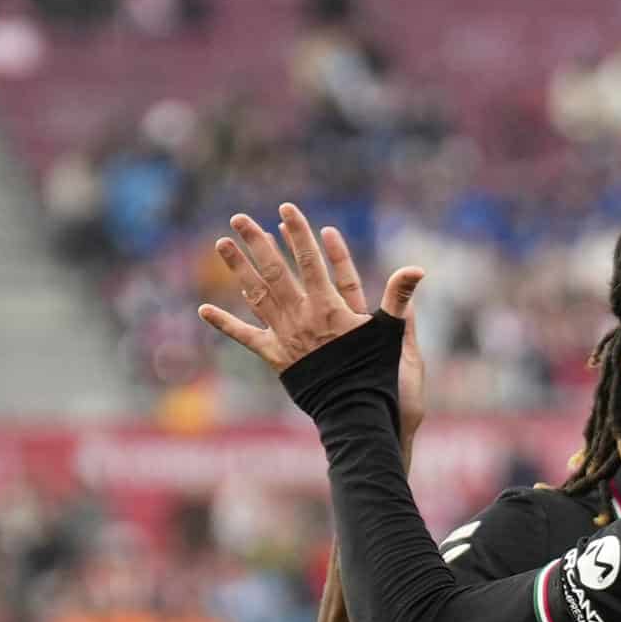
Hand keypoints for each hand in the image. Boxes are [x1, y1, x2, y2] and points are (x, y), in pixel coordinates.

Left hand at [198, 203, 425, 430]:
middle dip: (258, 242)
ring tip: (222, 244)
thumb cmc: (377, 374)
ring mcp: (286, 336)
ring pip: (257, 295)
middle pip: (276, 272)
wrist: (355, 411)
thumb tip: (418, 269)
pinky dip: (226, 324)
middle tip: (240, 217)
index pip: (311, 262)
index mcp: (329, 308)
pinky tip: (202, 310)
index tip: (286, 210)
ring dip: (239, 269)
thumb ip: (400, 298)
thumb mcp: (392, 334)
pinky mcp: (275, 358)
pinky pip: (246, 338)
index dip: (299, 234)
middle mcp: (303, 317)